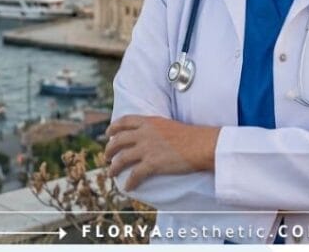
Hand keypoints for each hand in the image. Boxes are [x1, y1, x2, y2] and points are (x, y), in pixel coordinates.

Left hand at [104, 115, 218, 190]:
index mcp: (148, 122)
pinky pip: (134, 175)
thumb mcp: (168, 125)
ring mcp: (147, 148)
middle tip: (107, 156)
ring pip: (121, 158)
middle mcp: (144, 134)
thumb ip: (155, 128)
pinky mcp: (152, 164)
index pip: (124, 121)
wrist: (202, 145)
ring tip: (111, 173)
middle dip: (109, 149)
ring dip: (114, 167)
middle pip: (118, 140)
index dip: (113, 128)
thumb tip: (149, 136)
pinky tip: (128, 188)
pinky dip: (129, 183)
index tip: (108, 134)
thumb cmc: (191, 136)